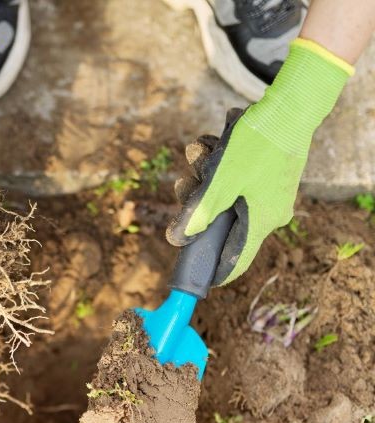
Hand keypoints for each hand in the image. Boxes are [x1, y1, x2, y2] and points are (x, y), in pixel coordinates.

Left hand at [167, 39, 352, 285]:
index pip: (236, 260)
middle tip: (184, 180)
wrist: (290, 105)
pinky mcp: (268, 174)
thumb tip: (177, 239)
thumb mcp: (221, 181)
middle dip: (196, 199)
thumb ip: (199, 212)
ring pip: (224, 194)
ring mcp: (270, 193)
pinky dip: (219, 162)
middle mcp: (269, 212)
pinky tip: (212, 141)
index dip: (212, 268)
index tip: (191, 272)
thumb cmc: (257, 145)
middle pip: (220, 221)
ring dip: (203, 173)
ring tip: (196, 150)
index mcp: (261, 222)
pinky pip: (235, 177)